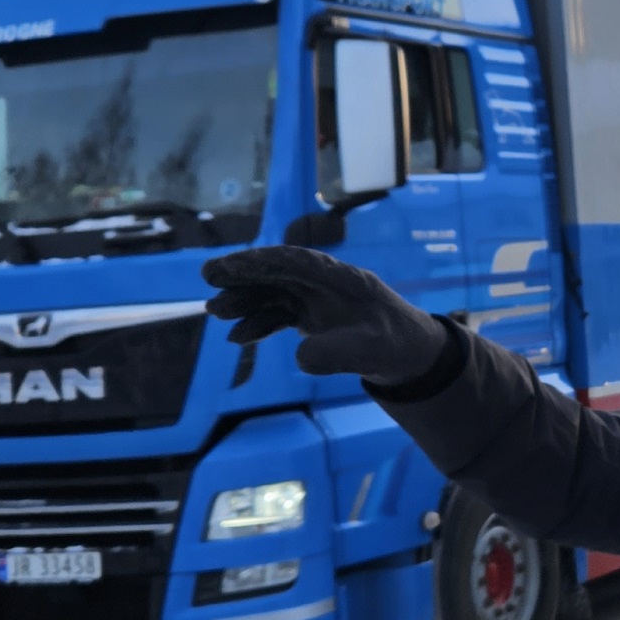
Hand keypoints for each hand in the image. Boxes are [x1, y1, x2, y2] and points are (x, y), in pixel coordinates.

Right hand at [201, 246, 448, 384]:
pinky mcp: (313, 317)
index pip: (297, 262)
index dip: (263, 262)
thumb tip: (300, 357)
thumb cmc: (398, 345)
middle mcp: (326, 284)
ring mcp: (318, 299)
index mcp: (343, 279)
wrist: (412, 355)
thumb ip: (338, 354)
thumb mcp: (373, 352)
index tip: (231, 266)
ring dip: (245, 300)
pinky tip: (238, 337)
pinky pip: (279, 314)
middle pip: (279, 272)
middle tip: (208, 278)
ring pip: (274, 292)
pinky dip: (259, 324)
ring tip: (215, 312)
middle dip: (243, 273)